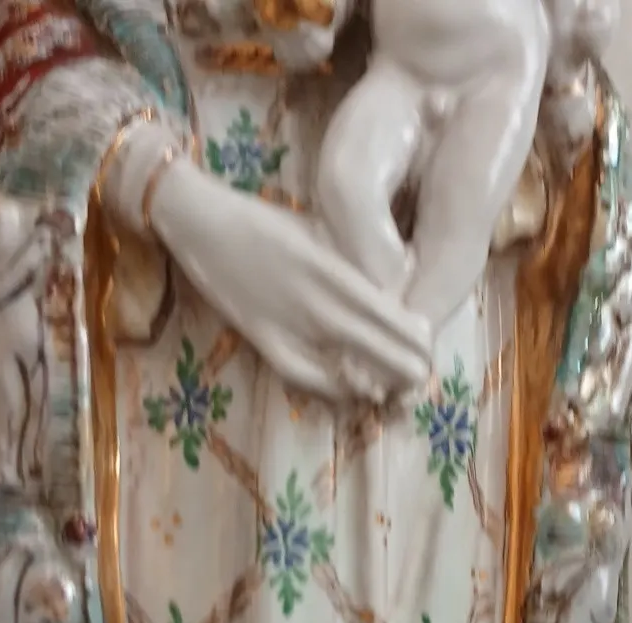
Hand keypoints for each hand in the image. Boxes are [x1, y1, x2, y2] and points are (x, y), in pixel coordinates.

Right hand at [103, 124, 431, 400]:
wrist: (203, 222)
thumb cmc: (267, 222)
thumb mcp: (319, 231)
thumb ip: (354, 261)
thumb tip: (395, 286)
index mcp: (333, 268)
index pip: (385, 310)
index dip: (411, 335)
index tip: (428, 344)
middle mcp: (315, 299)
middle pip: (372, 343)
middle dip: (402, 365)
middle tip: (421, 377)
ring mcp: (288, 323)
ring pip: (342, 363)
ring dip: (371, 381)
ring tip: (394, 391)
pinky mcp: (263, 338)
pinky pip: (302, 374)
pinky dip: (329, 387)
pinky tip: (348, 392)